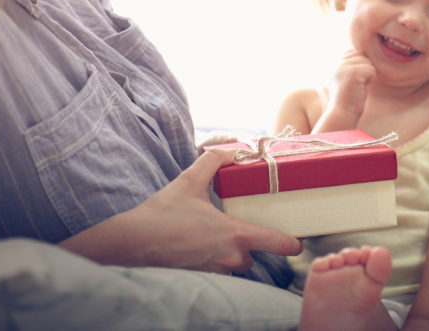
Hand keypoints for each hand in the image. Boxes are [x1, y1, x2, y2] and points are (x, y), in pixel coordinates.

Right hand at [62, 147, 301, 273]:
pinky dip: (214, 261)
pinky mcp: (200, 279)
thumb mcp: (189, 181)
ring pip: (236, 265)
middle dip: (248, 243)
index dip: (292, 243)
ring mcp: (215, 271)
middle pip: (254, 255)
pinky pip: (218, 272)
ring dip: (230, 254)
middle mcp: (230, 257)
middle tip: (236, 228)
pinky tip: (198, 247)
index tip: (298, 242)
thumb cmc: (161, 214)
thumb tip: (230, 148)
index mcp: (234, 234)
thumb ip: (213, 162)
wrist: (130, 243)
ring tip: (211, 237)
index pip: (277, 244)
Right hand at [327, 50, 375, 123]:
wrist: (342, 114)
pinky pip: (371, 69)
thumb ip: (351, 69)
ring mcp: (344, 68)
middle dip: (364, 69)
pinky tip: (361, 87)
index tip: (355, 80)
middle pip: (362, 56)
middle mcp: (338, 64)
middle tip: (357, 84)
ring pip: (367, 62)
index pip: (352, 53)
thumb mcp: (346, 81)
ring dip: (368, 75)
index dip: (359, 65)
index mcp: (335, 66)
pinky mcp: (352, 72)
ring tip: (358, 86)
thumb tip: (363, 58)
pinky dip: (371, 79)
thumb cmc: (348, 101)